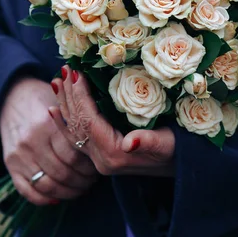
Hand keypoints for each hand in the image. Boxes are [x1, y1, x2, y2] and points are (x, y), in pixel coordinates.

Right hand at [0, 76, 97, 204]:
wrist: (11, 96)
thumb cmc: (46, 99)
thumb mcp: (63, 103)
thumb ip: (80, 122)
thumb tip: (112, 141)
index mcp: (47, 124)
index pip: (74, 156)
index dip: (90, 167)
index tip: (99, 168)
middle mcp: (31, 141)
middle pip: (63, 173)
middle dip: (82, 182)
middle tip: (92, 180)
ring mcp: (18, 155)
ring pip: (47, 185)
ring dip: (67, 192)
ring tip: (80, 188)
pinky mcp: (9, 165)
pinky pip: (27, 191)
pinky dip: (45, 198)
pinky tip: (59, 196)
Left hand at [50, 66, 174, 176]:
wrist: (184, 167)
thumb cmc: (180, 150)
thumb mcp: (168, 144)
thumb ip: (149, 142)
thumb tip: (129, 143)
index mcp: (114, 154)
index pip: (88, 121)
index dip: (80, 96)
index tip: (75, 72)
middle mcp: (102, 160)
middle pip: (77, 124)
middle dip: (69, 96)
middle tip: (63, 69)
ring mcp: (100, 160)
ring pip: (74, 130)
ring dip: (64, 105)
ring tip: (56, 82)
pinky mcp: (102, 157)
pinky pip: (76, 138)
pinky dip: (63, 122)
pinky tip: (53, 110)